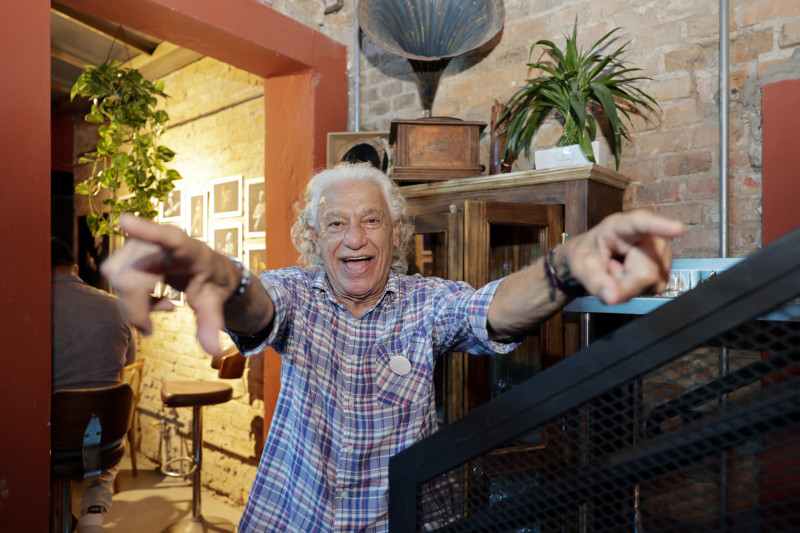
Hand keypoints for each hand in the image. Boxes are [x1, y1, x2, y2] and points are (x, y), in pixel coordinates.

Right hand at [101, 214, 240, 354]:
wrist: (209, 272)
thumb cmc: (213, 283)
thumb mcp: (215, 303)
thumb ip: (211, 325)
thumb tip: (214, 351)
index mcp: (190, 250)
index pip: (169, 238)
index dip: (147, 231)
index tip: (126, 222)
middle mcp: (162, 242)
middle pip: (129, 275)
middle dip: (135, 308)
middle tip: (151, 329)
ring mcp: (144, 243)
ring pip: (117, 275)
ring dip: (134, 301)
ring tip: (163, 305)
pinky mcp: (131, 249)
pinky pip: (114, 274)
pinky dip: (130, 296)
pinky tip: (153, 300)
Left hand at [560, 210, 684, 304]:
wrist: (591, 258)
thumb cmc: (586, 255)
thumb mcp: (579, 266)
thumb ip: (594, 281)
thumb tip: (613, 298)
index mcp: (619, 226)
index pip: (640, 224)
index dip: (660, 226)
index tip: (677, 228)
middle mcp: (646, 235)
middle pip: (647, 270)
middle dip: (625, 282)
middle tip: (609, 272)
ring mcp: (660, 251)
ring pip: (653, 281)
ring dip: (631, 285)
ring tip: (618, 271)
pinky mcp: (665, 267)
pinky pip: (656, 287)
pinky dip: (639, 289)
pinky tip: (629, 277)